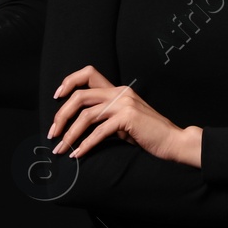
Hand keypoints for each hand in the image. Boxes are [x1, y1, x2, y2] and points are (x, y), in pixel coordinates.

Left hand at [47, 64, 193, 164]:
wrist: (174, 141)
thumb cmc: (148, 134)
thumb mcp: (124, 120)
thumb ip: (106, 116)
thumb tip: (79, 126)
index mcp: (118, 90)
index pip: (88, 73)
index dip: (69, 82)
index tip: (57, 97)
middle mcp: (120, 92)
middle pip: (80, 96)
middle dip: (61, 115)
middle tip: (53, 133)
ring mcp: (124, 104)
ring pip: (86, 116)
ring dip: (70, 134)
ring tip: (61, 149)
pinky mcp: (128, 119)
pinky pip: (99, 132)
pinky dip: (85, 145)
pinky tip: (78, 155)